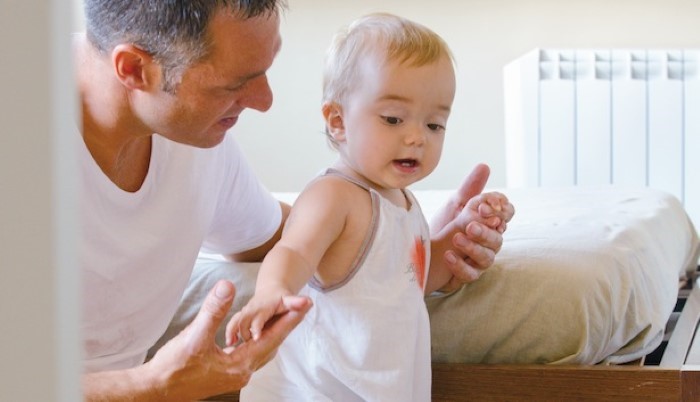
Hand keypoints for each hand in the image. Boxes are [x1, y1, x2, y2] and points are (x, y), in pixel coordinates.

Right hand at [142, 280, 310, 399]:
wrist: (155, 391)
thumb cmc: (173, 367)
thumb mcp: (194, 336)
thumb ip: (214, 310)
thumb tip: (228, 286)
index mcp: (240, 365)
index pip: (272, 338)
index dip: (289, 319)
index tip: (305, 305)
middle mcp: (242, 373)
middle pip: (271, 344)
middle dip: (285, 325)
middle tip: (301, 307)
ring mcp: (233, 375)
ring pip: (261, 350)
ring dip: (272, 333)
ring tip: (283, 317)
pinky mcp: (224, 374)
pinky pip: (249, 353)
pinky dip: (256, 340)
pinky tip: (253, 333)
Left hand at [429, 164, 514, 291]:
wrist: (424, 251)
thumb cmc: (446, 226)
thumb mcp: (456, 204)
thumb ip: (471, 189)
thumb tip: (485, 166)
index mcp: (490, 223)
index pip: (506, 215)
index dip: (499, 211)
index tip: (483, 207)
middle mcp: (489, 242)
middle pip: (498, 238)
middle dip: (484, 231)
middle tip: (469, 225)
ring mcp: (479, 260)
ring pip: (487, 257)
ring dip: (472, 247)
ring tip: (456, 238)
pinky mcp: (467, 275)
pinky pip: (470, 274)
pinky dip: (460, 265)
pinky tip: (448, 256)